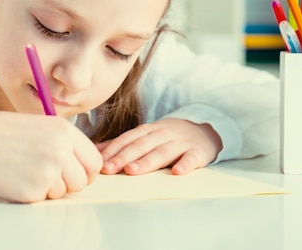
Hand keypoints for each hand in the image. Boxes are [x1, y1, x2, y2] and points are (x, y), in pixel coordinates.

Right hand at [0, 107, 102, 202]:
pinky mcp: (33, 191)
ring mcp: (48, 171)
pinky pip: (43, 200)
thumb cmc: (2, 133)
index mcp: (64, 131)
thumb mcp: (40, 127)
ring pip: (63, 193)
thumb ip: (64, 143)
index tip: (74, 173)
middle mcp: (61, 150)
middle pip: (82, 181)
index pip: (94, 161)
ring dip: (48, 188)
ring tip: (25, 171)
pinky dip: (31, 194)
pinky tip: (15, 178)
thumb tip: (83, 167)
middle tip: (45, 175)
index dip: (85, 171)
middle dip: (67, 183)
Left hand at [96, 118, 222, 175]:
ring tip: (132, 171)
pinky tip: (177, 172)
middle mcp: (162, 134)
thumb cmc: (169, 137)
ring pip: (162, 152)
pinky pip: (192, 158)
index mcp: (148, 131)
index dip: (113, 150)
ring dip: (147, 161)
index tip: (99, 163)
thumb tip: (96, 149)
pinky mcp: (198, 151)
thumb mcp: (146, 135)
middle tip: (109, 169)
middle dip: (123, 157)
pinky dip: (185, 164)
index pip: (127, 139)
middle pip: (141, 145)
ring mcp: (180, 142)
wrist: (205, 129)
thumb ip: (123, 143)